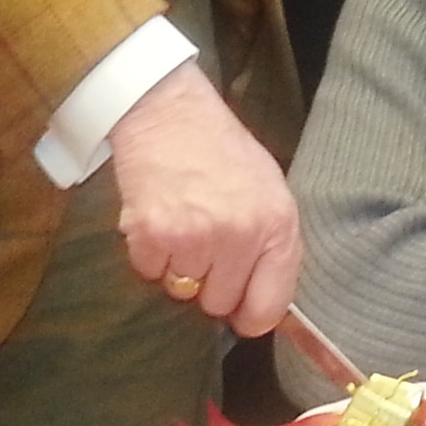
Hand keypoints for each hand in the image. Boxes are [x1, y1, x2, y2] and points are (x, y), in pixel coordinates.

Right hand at [108, 61, 301, 333]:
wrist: (169, 112)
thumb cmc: (223, 152)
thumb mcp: (270, 192)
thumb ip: (271, 246)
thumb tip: (264, 307)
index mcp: (278, 227)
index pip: (268, 308)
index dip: (250, 314)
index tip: (239, 308)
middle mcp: (241, 237)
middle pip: (219, 305)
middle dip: (209, 283)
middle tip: (203, 242)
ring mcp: (195, 238)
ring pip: (180, 291)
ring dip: (176, 266)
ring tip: (182, 222)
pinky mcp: (151, 235)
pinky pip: (148, 273)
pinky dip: (148, 254)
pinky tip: (158, 217)